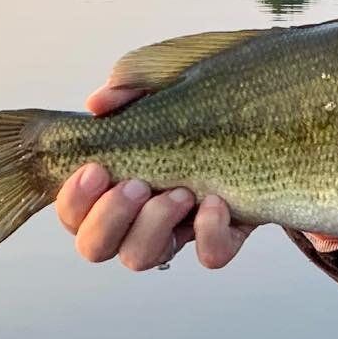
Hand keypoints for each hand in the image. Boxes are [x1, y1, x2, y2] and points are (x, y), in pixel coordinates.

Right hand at [53, 83, 256, 270]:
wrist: (265, 114)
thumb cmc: (200, 102)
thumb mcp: (163, 80)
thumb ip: (127, 85)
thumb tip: (97, 104)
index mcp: (110, 185)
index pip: (72, 213)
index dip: (75, 200)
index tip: (98, 168)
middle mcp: (135, 216)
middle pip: (94, 247)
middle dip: (110, 217)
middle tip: (139, 184)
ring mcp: (176, 230)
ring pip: (139, 258)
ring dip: (153, 226)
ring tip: (180, 192)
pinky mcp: (222, 235)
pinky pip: (209, 256)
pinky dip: (209, 233)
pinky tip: (216, 201)